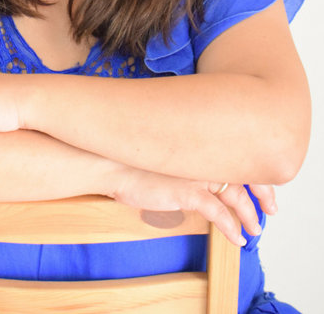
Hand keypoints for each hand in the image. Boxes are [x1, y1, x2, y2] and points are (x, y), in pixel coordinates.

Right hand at [111, 167, 275, 246]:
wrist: (112, 163)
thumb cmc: (132, 159)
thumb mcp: (164, 152)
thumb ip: (184, 157)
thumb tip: (195, 168)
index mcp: (199, 143)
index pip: (237, 155)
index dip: (254, 172)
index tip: (262, 185)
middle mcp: (203, 155)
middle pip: (244, 175)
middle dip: (261, 196)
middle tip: (269, 210)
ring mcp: (197, 173)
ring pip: (236, 196)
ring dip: (249, 215)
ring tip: (255, 229)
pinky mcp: (189, 192)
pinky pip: (219, 214)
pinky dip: (231, 228)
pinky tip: (237, 237)